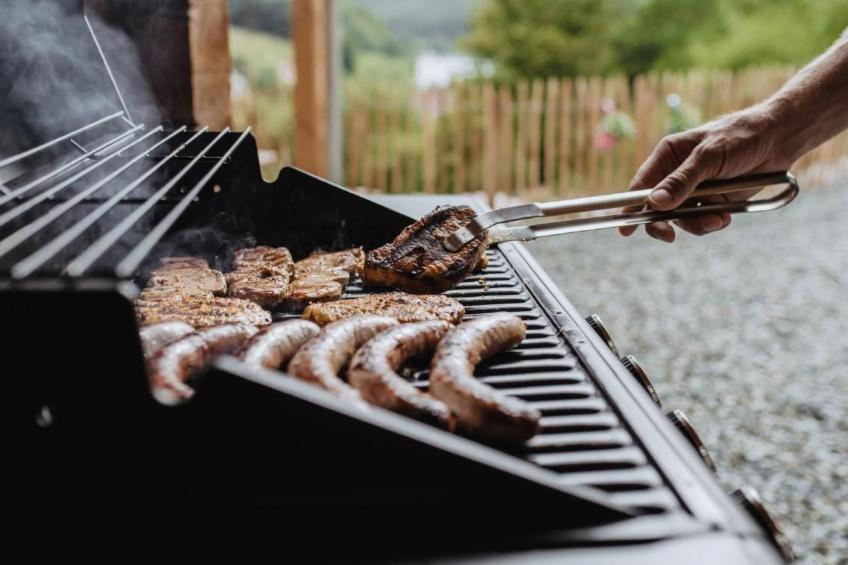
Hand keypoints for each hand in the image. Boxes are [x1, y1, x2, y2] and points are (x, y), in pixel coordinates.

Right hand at [620, 106, 794, 241]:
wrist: (780, 139)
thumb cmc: (740, 137)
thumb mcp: (707, 157)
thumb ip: (681, 182)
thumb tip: (654, 203)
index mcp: (668, 156)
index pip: (641, 185)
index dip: (629, 207)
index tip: (624, 228)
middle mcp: (676, 175)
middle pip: (656, 208)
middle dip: (663, 223)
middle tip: (669, 236)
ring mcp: (695, 190)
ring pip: (680, 219)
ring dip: (696, 224)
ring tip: (717, 219)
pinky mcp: (713, 201)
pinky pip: (702, 221)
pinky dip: (711, 223)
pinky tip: (725, 215)